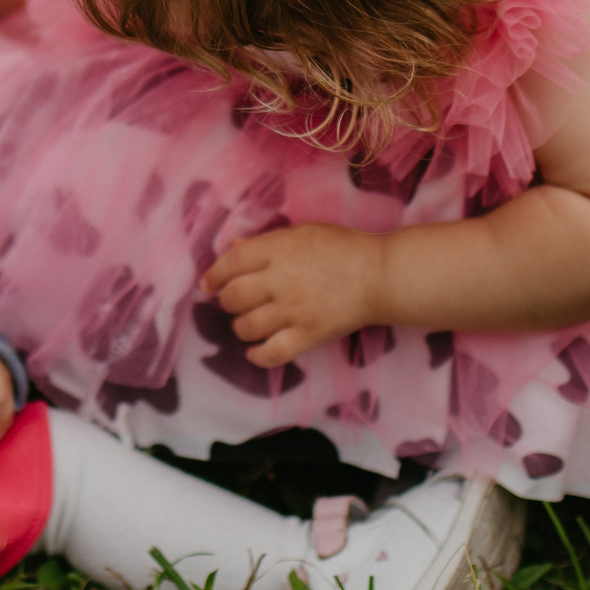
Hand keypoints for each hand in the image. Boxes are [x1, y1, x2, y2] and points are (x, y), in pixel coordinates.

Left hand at [202, 223, 388, 369]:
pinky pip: (273, 353)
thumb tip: (232, 248)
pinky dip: (258, 356)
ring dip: (241, 327)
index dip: (214, 275)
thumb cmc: (343, 248)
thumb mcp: (303, 233)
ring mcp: (294, 310)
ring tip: (249, 323)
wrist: (381, 275)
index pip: (231, 262)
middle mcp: (281, 280)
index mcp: (278, 250)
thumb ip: (267, 242)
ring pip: (247, 326)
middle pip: (234, 297)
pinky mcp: (308, 335)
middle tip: (235, 302)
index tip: (209, 284)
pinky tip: (255, 351)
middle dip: (227, 301)